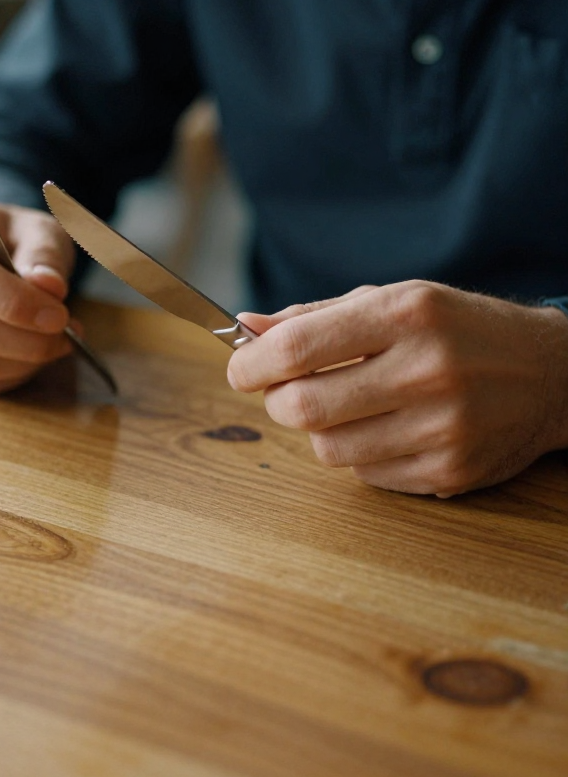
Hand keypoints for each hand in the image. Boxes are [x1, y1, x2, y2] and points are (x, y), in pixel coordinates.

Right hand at [0, 200, 76, 394]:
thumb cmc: (14, 239)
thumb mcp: (39, 230)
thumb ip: (45, 255)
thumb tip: (48, 285)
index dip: (13, 302)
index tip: (58, 316)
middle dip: (26, 340)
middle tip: (65, 334)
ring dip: (22, 361)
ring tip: (53, 343)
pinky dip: (9, 375)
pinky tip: (29, 353)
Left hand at [228, 281, 567, 495]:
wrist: (550, 373)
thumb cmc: (458, 330)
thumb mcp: (393, 301)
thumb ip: (315, 317)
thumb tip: (246, 325)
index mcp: (408, 313)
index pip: (298, 348)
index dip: (251, 364)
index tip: (240, 368)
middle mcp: (427, 369)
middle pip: (304, 407)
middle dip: (278, 401)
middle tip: (286, 390)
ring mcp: (441, 427)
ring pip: (329, 448)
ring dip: (318, 430)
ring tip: (346, 406)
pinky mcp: (449, 471)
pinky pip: (365, 475)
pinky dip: (358, 453)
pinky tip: (385, 428)